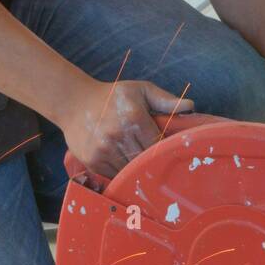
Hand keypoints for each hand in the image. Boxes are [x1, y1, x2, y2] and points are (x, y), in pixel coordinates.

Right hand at [58, 76, 194, 179]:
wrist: (73, 101)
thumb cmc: (112, 96)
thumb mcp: (139, 90)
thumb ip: (165, 100)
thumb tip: (190, 106)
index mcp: (134, 117)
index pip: (157, 144)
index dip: (162, 150)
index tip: (165, 151)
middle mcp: (118, 135)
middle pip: (144, 160)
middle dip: (150, 160)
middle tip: (154, 159)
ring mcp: (103, 150)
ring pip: (130, 170)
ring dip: (135, 168)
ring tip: (136, 159)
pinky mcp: (92, 161)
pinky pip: (114, 174)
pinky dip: (121, 171)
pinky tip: (121, 160)